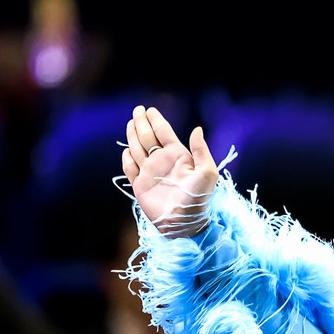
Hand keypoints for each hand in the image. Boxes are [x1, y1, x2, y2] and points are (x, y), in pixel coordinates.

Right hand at [123, 104, 218, 238]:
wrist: (185, 224)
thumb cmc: (199, 199)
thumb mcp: (207, 173)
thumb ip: (201, 151)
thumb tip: (197, 129)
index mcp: (178, 156)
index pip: (164, 133)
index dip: (157, 120)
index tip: (150, 109)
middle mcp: (162, 162)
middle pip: (149, 137)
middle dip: (143, 123)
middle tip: (138, 110)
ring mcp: (150, 173)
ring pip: (138, 148)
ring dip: (134, 135)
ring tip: (131, 122)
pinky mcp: (140, 186)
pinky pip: (130, 168)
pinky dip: (127, 158)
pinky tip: (127, 150)